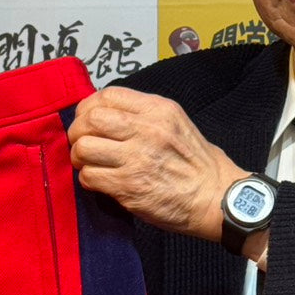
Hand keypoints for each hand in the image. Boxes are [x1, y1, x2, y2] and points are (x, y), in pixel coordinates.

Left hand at [68, 86, 243, 240]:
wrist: (216, 198)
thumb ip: (143, 116)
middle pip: (90, 119)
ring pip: (84, 147)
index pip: (107, 95)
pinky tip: (100, 182)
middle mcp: (146, 130)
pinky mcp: (129, 187)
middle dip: (78, 132)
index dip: (88, 108)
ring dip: (80, 157)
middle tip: (82, 144)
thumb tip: (105, 116)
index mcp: (158, 110)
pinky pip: (90, 176)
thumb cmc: (197, 165)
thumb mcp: (177, 123)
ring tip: (89, 164)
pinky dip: (88, 179)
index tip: (87, 120)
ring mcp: (136, 159)